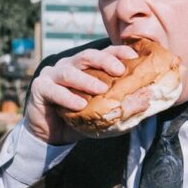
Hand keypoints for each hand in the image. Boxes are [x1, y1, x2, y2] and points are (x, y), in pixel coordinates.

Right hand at [24, 44, 139, 144]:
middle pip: (86, 56)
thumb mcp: (104, 113)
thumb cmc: (80, 120)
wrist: (53, 135)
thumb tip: (147, 103)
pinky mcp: (40, 88)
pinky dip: (67, 97)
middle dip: (104, 61)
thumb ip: (121, 106)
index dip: (118, 52)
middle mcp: (69, 65)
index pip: (103, 53)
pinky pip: (54, 90)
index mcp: (86, 67)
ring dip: (86, 80)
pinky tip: (79, 104)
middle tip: (119, 71)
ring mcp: (53, 75)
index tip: (134, 57)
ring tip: (101, 90)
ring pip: (69, 71)